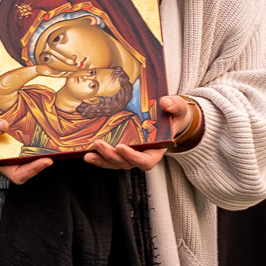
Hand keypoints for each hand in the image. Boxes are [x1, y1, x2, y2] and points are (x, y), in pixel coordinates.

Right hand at [0, 106, 54, 185]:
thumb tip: (4, 126)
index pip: (18, 174)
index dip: (33, 170)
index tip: (46, 160)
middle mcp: (4, 158)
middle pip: (29, 166)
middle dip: (44, 159)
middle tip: (58, 148)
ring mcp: (7, 150)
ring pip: (29, 154)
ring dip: (41, 148)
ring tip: (54, 138)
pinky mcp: (9, 140)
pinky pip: (25, 143)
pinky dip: (34, 138)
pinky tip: (42, 126)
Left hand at [85, 95, 201, 172]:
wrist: (168, 117)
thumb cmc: (173, 115)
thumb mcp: (178, 108)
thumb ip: (174, 106)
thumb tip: (165, 102)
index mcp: (157, 150)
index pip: (145, 161)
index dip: (132, 157)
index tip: (121, 147)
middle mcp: (142, 155)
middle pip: (125, 163)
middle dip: (111, 156)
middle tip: (99, 144)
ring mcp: (130, 154)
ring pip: (115, 163)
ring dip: (101, 159)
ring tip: (89, 154)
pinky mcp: (121, 150)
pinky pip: (109, 158)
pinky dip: (99, 157)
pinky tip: (87, 153)